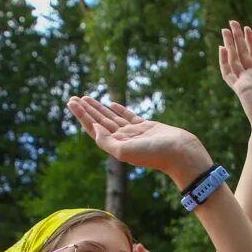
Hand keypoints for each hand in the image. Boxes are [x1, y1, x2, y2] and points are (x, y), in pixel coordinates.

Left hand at [66, 96, 211, 187]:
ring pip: (111, 118)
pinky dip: (118, 109)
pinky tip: (110, 104)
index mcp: (116, 146)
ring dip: (99, 108)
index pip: (94, 129)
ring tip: (86, 98)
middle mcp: (123, 140)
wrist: (179, 152)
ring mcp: (134, 133)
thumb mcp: (124, 151)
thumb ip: (106, 141)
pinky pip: (128, 116)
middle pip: (100, 122)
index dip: (82, 116)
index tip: (72, 103)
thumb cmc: (154, 154)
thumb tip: (94, 128)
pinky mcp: (146, 127)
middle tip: (73, 97)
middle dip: (87, 110)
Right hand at [219, 21, 251, 133]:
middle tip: (231, 22)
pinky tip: (222, 48)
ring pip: (234, 59)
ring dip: (229, 44)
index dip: (250, 42)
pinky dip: (224, 61)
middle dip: (237, 38)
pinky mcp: (240, 88)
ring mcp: (245, 83)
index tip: (246, 28)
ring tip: (225, 29)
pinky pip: (228, 73)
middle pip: (242, 54)